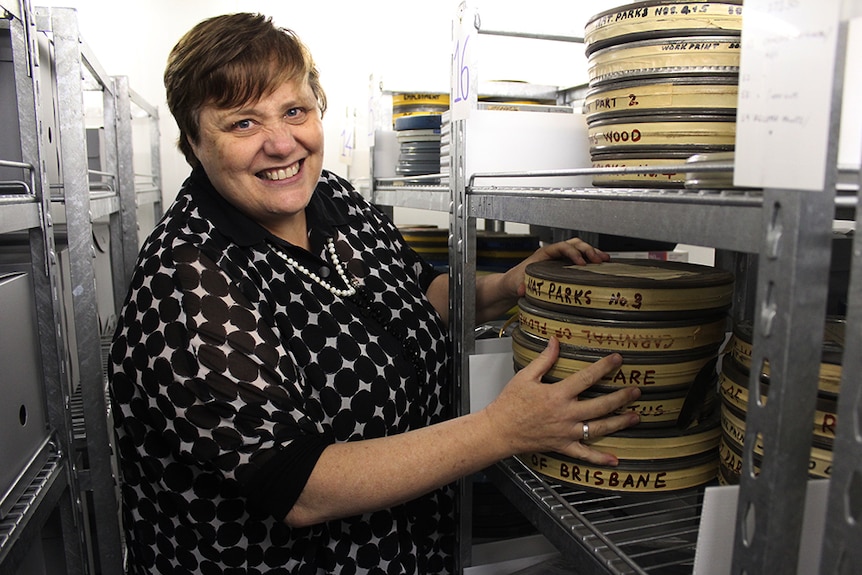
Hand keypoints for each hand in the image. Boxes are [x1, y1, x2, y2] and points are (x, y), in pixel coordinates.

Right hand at [483, 337, 639, 465]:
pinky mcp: (562, 446)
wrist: (499, 430)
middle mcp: (566, 414)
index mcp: (558, 395)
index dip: (604, 367)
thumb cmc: (509, 403)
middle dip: (621, 397)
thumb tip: (555, 342)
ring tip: (635, 416)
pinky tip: (615, 459)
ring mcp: (566, 432)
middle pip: (601, 405)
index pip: (587, 378)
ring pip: (598, 428)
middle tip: (636, 391)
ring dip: (619, 422)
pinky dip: (600, 458)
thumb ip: (544, 360)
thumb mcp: (525, 376)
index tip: (618, 359)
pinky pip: (584, 454)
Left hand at [509, 237, 609, 299]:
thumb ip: (520, 285)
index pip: (562, 247)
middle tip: (598, 260)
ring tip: (605, 259)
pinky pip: (580, 257)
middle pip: (574, 244)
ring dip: (593, 252)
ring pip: (579, 249)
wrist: (513, 283)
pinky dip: (591, 259)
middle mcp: (553, 253)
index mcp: (543, 253)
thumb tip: (522, 289)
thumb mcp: (516, 283)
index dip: (573, 253)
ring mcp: (559, 258)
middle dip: (588, 250)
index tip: (581, 263)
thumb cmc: (516, 280)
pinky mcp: (564, 265)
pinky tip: (600, 265)